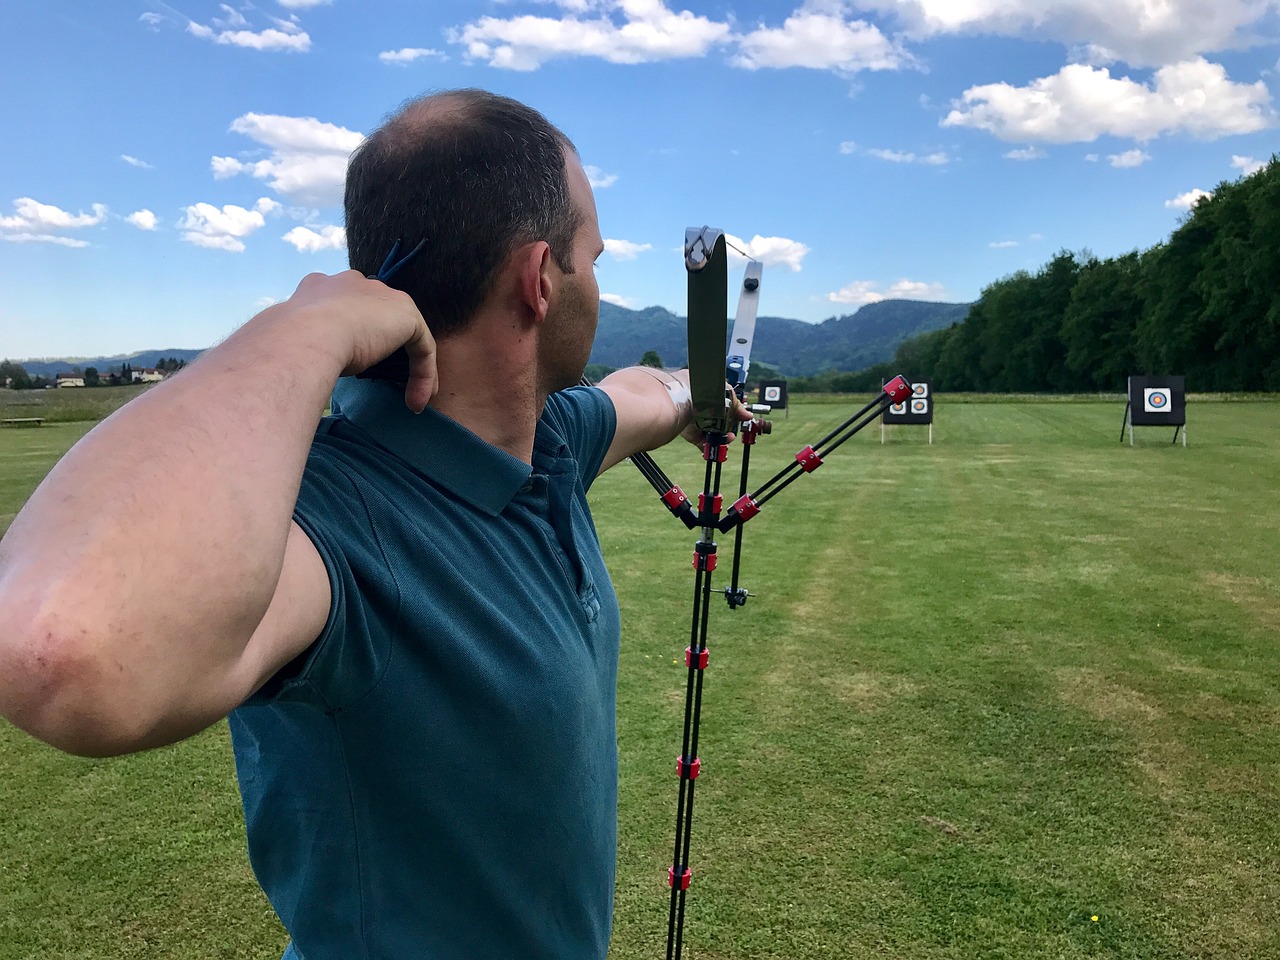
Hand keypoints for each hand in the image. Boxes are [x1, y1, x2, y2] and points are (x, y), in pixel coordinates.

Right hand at [281, 271, 437, 411]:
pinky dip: (423, 375)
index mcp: (320, 287)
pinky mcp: (405, 315)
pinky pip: (421, 347)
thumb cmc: (287, 346)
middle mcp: (353, 283)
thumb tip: (293, 370)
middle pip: (376, 314)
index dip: (348, 332)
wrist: (303, 335)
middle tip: (384, 378)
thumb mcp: (293, 344)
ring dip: (411, 368)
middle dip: (384, 344)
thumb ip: (303, 345)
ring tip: (410, 399)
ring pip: (403, 332)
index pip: (341, 305)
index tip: (348, 361)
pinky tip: (417, 402)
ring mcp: (380, 294)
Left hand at [679, 384, 753, 446]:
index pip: (725, 408)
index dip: (734, 415)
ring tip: (729, 437)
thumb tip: (748, 415)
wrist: (686, 400)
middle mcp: (704, 410)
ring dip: (724, 439)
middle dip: (730, 429)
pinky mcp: (693, 435)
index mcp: (711, 397)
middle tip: (733, 430)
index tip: (740, 420)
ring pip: (714, 436)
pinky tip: (720, 446)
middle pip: (721, 424)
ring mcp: (698, 423)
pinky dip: (713, 448)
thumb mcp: (727, 394)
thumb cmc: (703, 391)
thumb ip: (738, 406)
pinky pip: (705, 445)